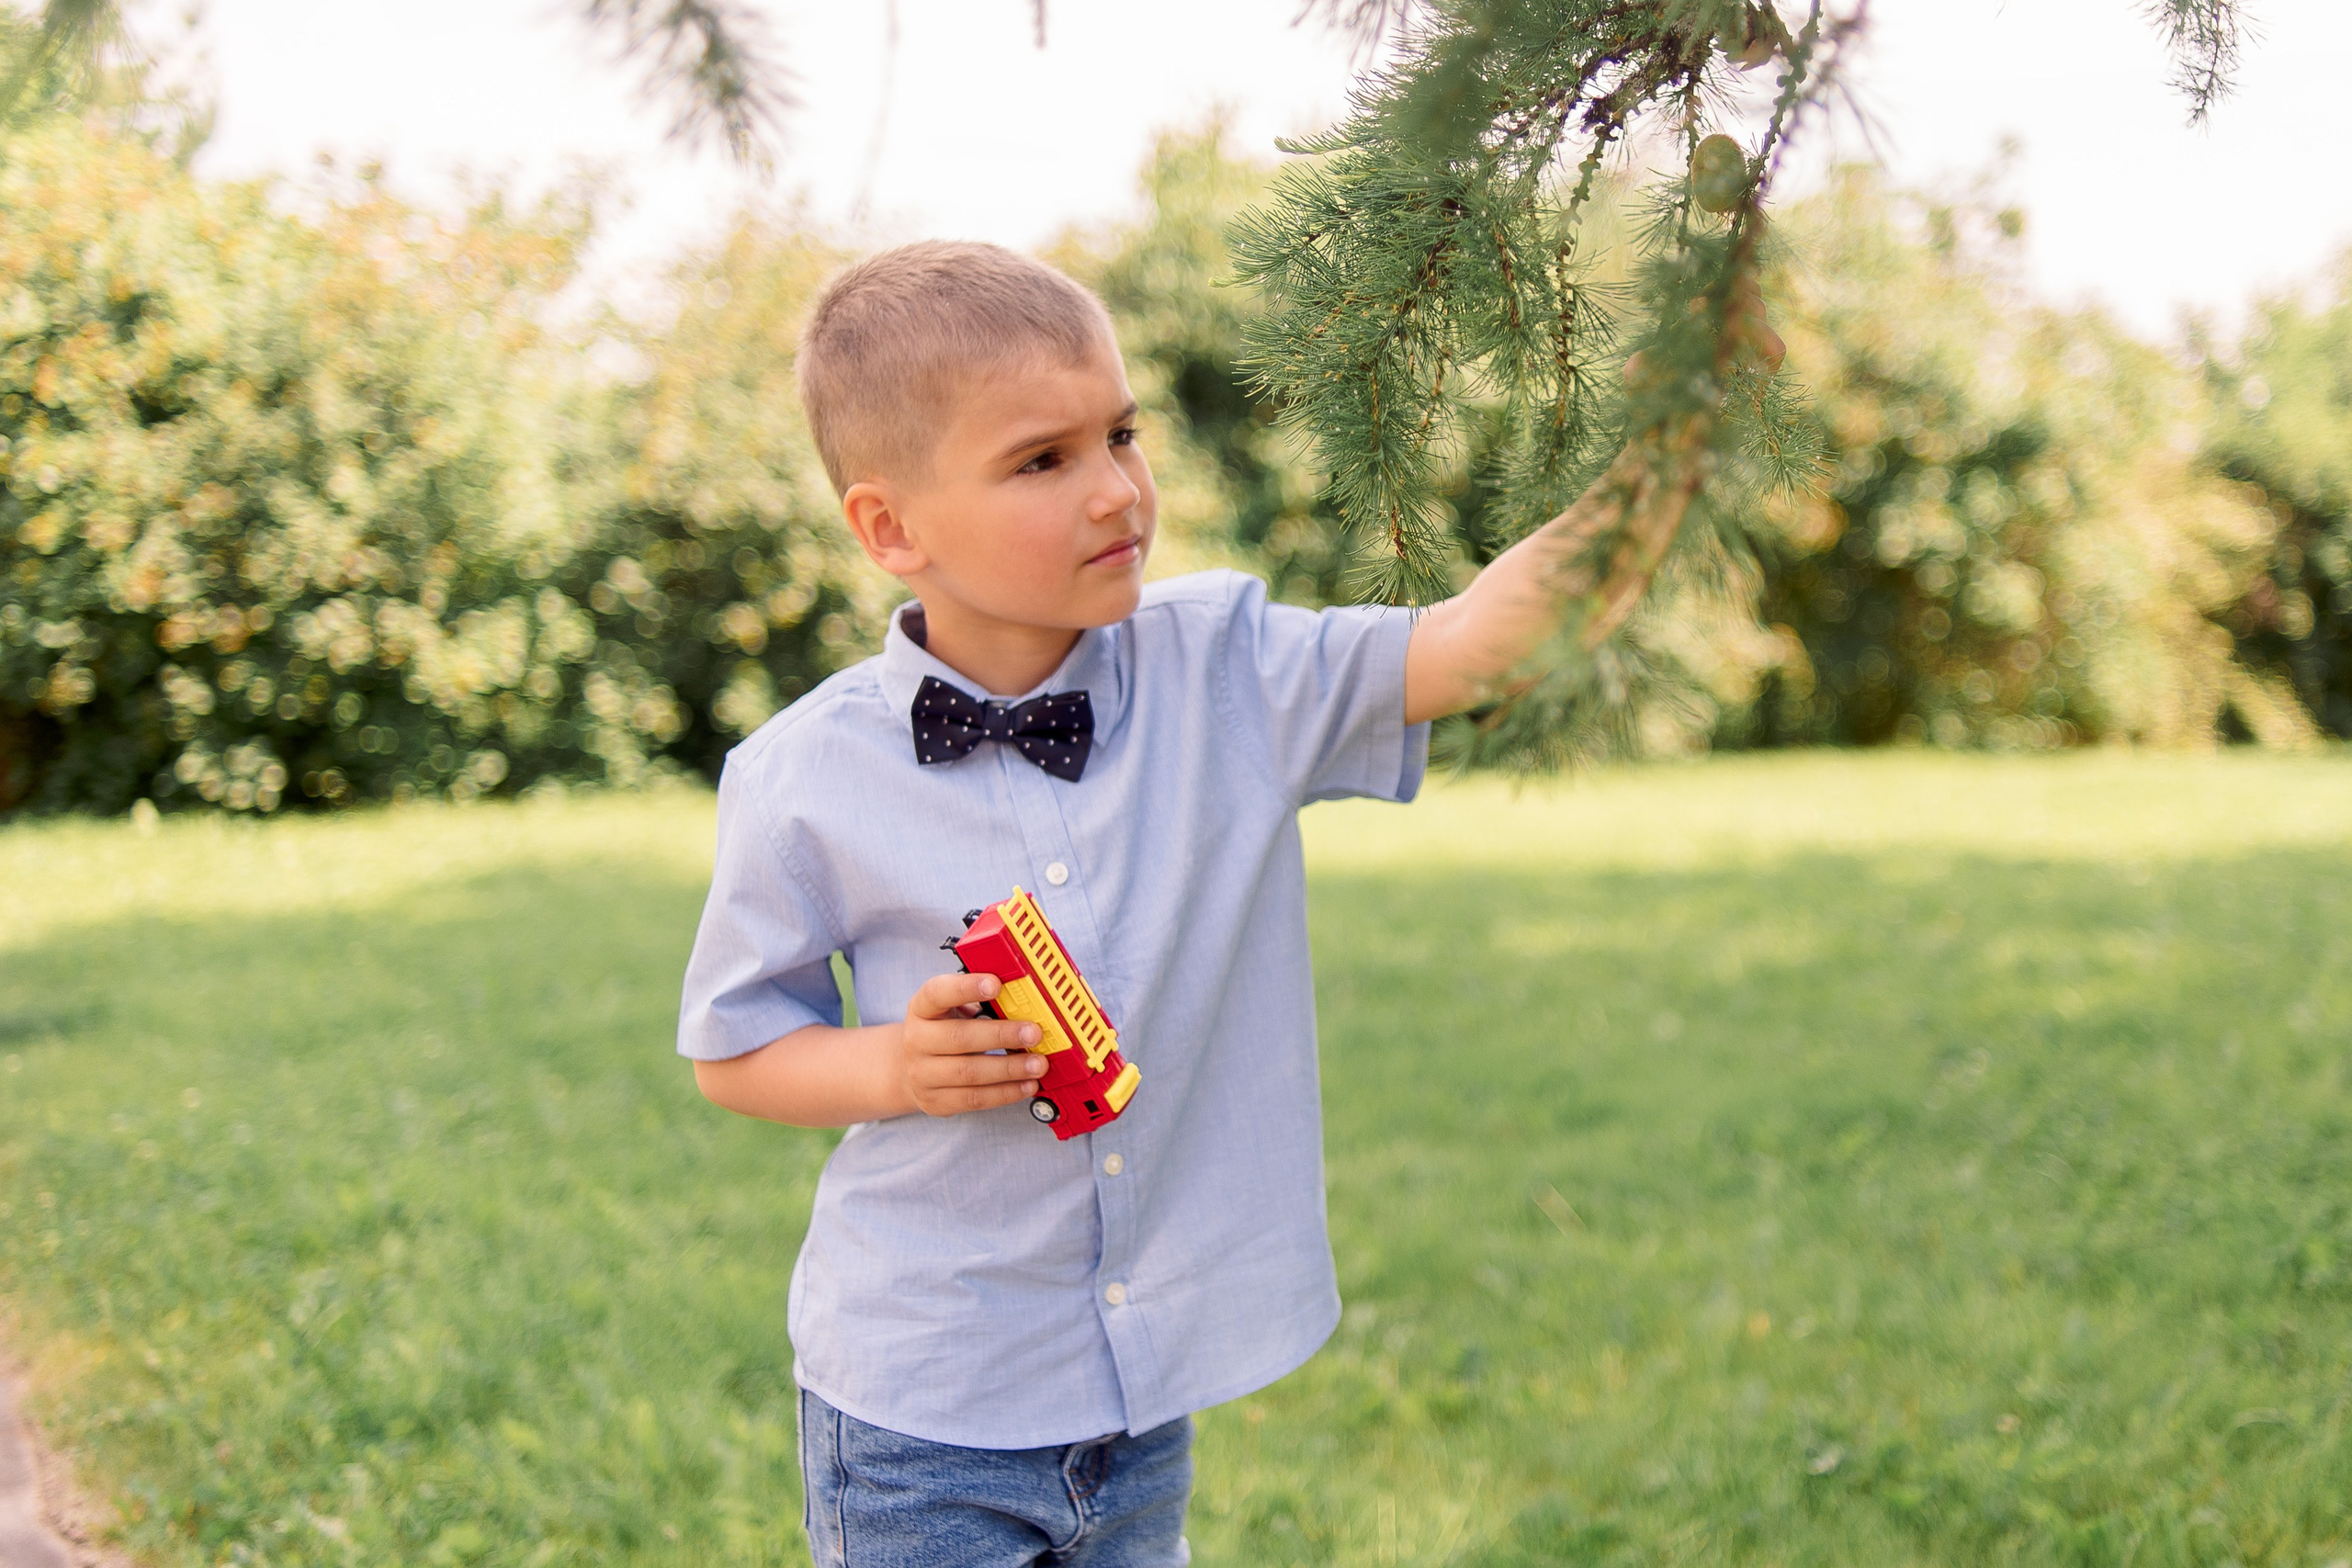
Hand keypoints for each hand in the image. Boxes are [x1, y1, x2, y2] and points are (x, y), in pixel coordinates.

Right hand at [899, 971, 1048, 1117]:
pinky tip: (1027, 1085)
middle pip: (959, 1037)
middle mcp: (915, 1040)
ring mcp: (921, 1074)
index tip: (996, 984)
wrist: (910, 1070)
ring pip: (969, 1073)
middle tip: (1034, 1033)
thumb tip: (1023, 1001)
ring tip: (1038, 1064)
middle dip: (1001, 1035)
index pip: (938, 993)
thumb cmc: (944, 1032)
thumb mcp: (951, 1010)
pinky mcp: (935, 1101)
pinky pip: (974, 1099)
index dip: (966, 987)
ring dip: (1009, 1069)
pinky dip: (1005, 1093)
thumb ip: (980, 1002)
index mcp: (921, 1009)